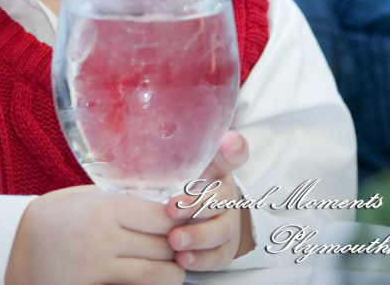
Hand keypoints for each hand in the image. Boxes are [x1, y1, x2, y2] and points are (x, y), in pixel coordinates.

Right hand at [5, 185, 185, 284]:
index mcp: (105, 207)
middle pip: (165, 245)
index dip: (181, 222)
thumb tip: (156, 203)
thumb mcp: (82, 198)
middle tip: (186, 246)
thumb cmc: (48, 219)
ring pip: (157, 273)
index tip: (187, 223)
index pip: (162, 217)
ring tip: (172, 267)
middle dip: (180, 248)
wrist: (9, 248)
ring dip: (171, 272)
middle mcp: (105, 236)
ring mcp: (98, 265)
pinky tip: (149, 279)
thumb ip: (117, 201)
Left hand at [165, 130, 254, 270]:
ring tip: (175, 241)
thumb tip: (156, 130)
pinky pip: (218, 256)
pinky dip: (202, 260)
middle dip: (198, 204)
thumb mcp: (179, 167)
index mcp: (217, 170)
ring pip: (221, 230)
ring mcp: (228, 224)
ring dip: (199, 236)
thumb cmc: (184, 188)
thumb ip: (174, 151)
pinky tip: (184, 260)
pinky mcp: (224, 249)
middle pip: (222, 198)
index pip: (230, 155)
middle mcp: (227, 196)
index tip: (228, 140)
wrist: (200, 221)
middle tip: (171, 209)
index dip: (232, 148)